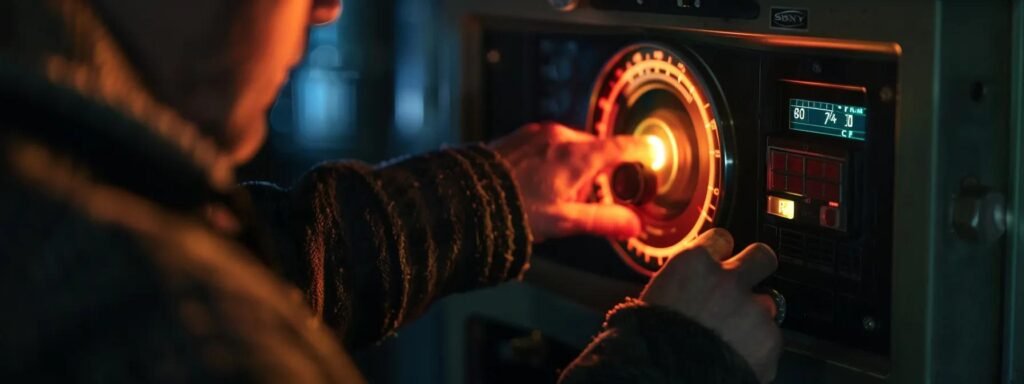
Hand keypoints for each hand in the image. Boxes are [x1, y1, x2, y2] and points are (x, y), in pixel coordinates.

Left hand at [489, 122, 653, 242]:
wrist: (465, 197)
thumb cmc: (515, 211)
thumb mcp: (565, 222)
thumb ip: (604, 220)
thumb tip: (636, 224)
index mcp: (578, 155)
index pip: (623, 147)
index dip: (642, 151)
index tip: (654, 154)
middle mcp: (561, 136)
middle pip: (596, 149)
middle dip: (598, 171)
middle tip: (585, 199)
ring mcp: (538, 132)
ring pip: (571, 147)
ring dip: (573, 166)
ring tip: (553, 196)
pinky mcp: (520, 135)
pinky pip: (548, 144)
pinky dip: (552, 160)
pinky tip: (536, 183)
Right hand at [640, 228, 781, 382]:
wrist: (665, 375)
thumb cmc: (650, 341)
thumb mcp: (656, 298)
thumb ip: (683, 284)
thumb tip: (691, 286)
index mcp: (693, 264)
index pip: (722, 238)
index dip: (721, 252)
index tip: (719, 262)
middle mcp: (727, 279)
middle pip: (762, 256)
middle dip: (757, 267)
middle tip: (745, 285)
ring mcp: (753, 309)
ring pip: (768, 303)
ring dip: (755, 316)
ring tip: (734, 336)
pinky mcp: (769, 340)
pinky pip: (771, 339)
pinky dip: (759, 348)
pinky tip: (738, 357)